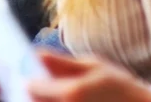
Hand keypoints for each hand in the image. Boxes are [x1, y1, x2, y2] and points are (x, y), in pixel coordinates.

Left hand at [27, 52, 150, 101]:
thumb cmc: (120, 87)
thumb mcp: (94, 66)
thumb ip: (63, 63)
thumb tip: (37, 54)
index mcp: (71, 93)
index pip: (32, 88)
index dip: (29, 80)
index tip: (31, 76)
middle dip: (37, 94)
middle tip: (44, 85)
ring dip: (46, 100)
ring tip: (62, 92)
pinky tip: (69, 100)